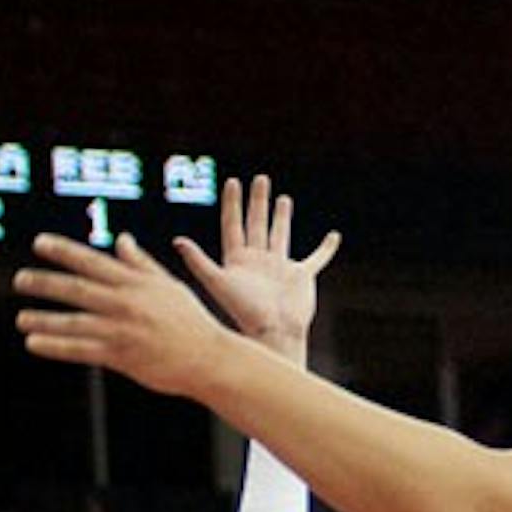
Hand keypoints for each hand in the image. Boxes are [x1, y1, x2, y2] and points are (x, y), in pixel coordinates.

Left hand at [16, 234, 227, 396]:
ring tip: (21, 319)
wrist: (209, 357)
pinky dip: (55, 346)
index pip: (92, 262)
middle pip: (77, 289)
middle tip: (19, 280)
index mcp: (136, 282)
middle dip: (45, 283)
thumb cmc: (190, 320)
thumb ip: (140, 263)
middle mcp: (126, 302)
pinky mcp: (122, 355)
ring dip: (44, 320)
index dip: (63, 251)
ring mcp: (122, 329)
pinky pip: (81, 350)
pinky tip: (34, 344)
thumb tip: (122, 240)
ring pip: (75, 321)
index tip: (39, 244)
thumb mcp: (167, 285)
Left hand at [171, 173, 340, 357]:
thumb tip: (177, 241)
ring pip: (280, 235)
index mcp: (238, 260)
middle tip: (261, 179)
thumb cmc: (244, 310)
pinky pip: (316, 258)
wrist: (274, 331)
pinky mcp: (301, 276)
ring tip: (283, 199)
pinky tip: (334, 237)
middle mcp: (258, 260)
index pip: (233, 224)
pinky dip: (326, 249)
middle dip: (258, 202)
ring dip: (282, 217)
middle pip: (256, 224)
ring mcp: (280, 267)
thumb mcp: (218, 283)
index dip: (232, 203)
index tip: (233, 182)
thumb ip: (198, 262)